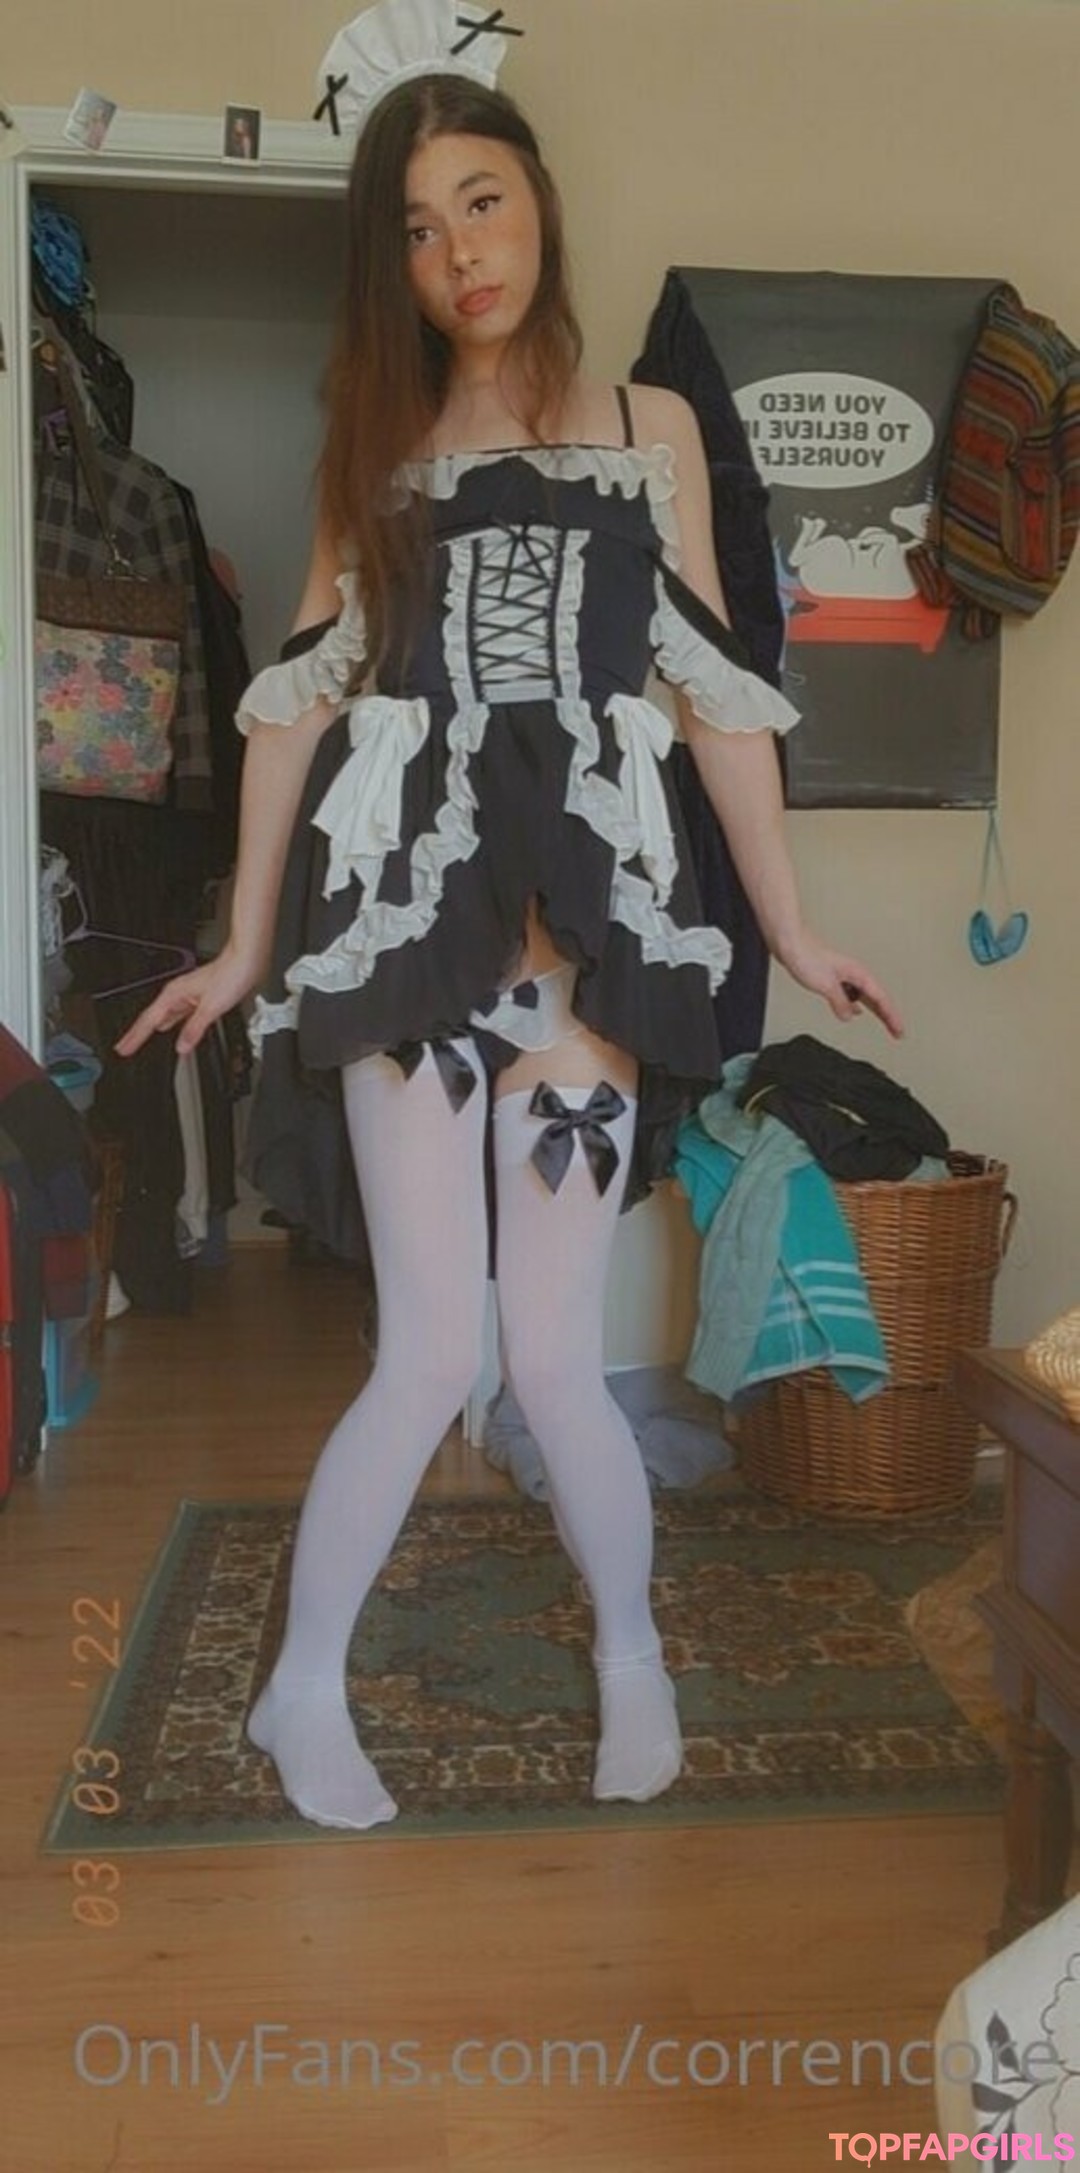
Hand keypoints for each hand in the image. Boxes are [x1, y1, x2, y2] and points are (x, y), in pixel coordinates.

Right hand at [113, 946, 263, 1059]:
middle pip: (152, 1018)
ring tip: (142, 1039)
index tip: (123, 1048)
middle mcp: (178, 993)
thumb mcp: (210, 1008)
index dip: (135, 1037)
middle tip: (125, 1047)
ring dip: (154, 1028)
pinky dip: (172, 1023)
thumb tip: (182, 1046)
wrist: (246, 961)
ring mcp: (188, 995)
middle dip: (138, 1033)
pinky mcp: (199, 996)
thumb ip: (194, 1029)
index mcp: (174, 994)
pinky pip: (179, 1013)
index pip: (148, 1021)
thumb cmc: (230, 975)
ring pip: (165, 1016)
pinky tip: (173, 1028)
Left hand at [775, 928, 903, 1039]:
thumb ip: (840, 1003)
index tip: (899, 1031)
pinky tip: (853, 1011)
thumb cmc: (806, 956)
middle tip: (898, 1032)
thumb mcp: (827, 986)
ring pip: (865, 996)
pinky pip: (851, 995)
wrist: (789, 942)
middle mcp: (854, 974)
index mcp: (858, 974)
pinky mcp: (832, 978)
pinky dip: (855, 1005)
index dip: (892, 1017)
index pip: (881, 1000)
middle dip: (888, 1016)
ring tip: (884, 1023)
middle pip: (877, 999)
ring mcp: (844, 975)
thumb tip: (848, 1016)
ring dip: (875, 1011)